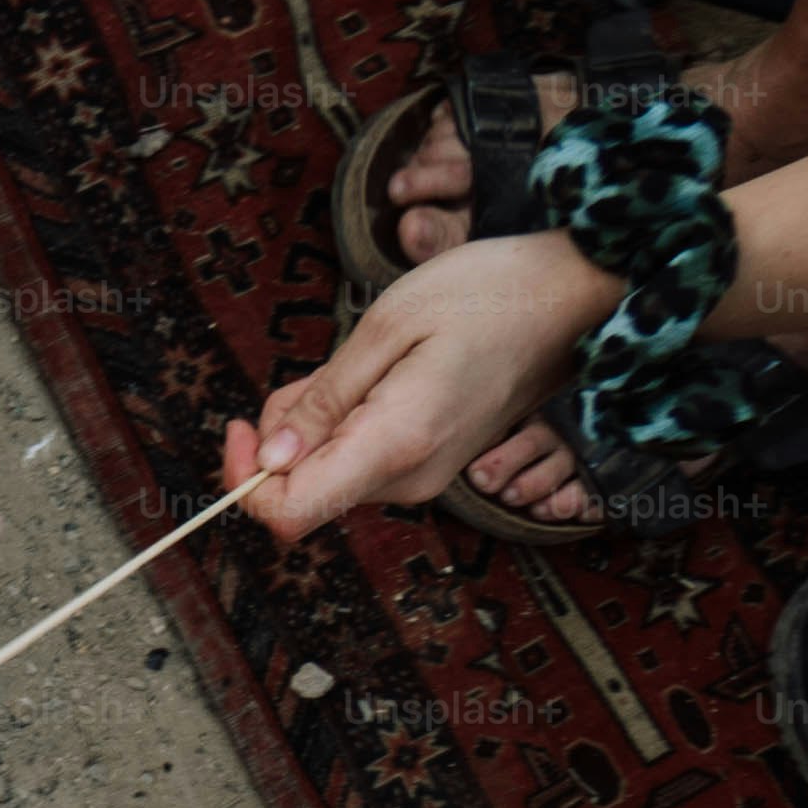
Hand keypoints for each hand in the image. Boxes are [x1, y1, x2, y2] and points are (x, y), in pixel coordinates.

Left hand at [227, 230, 623, 539]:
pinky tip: (374, 375)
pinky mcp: (430, 463)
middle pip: (300, 490)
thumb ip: (323, 401)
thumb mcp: (387, 327)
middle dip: (281, 434)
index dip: (244, 481)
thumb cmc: (486, 294)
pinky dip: (344, 421)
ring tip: (357, 363)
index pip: (290, 514)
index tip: (237, 427)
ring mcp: (424, 477)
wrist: (570, 293)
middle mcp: (410, 479)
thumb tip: (270, 460)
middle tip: (320, 369)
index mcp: (395, 446)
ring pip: (326, 471)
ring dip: (315, 421)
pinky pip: (359, 457)